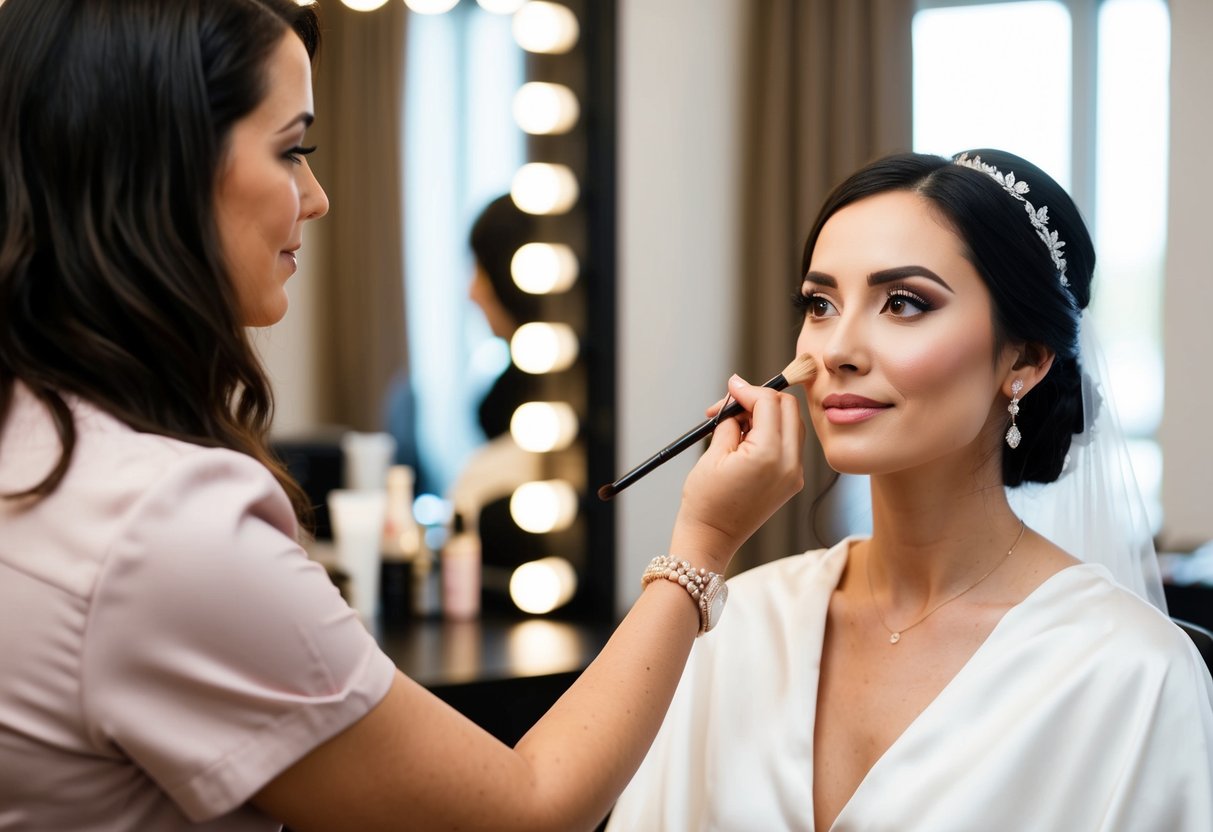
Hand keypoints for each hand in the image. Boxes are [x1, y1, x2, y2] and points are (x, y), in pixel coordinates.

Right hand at [669, 374, 804, 573]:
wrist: (711, 539)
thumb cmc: (705, 501)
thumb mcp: (714, 452)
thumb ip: (731, 419)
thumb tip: (738, 397)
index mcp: (769, 454)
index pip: (769, 403)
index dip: (748, 390)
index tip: (730, 388)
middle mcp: (789, 464)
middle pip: (788, 409)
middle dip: (761, 399)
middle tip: (732, 405)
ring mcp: (794, 474)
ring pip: (791, 425)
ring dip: (767, 415)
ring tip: (735, 425)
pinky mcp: (792, 482)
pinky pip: (789, 444)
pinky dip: (771, 433)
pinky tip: (746, 440)